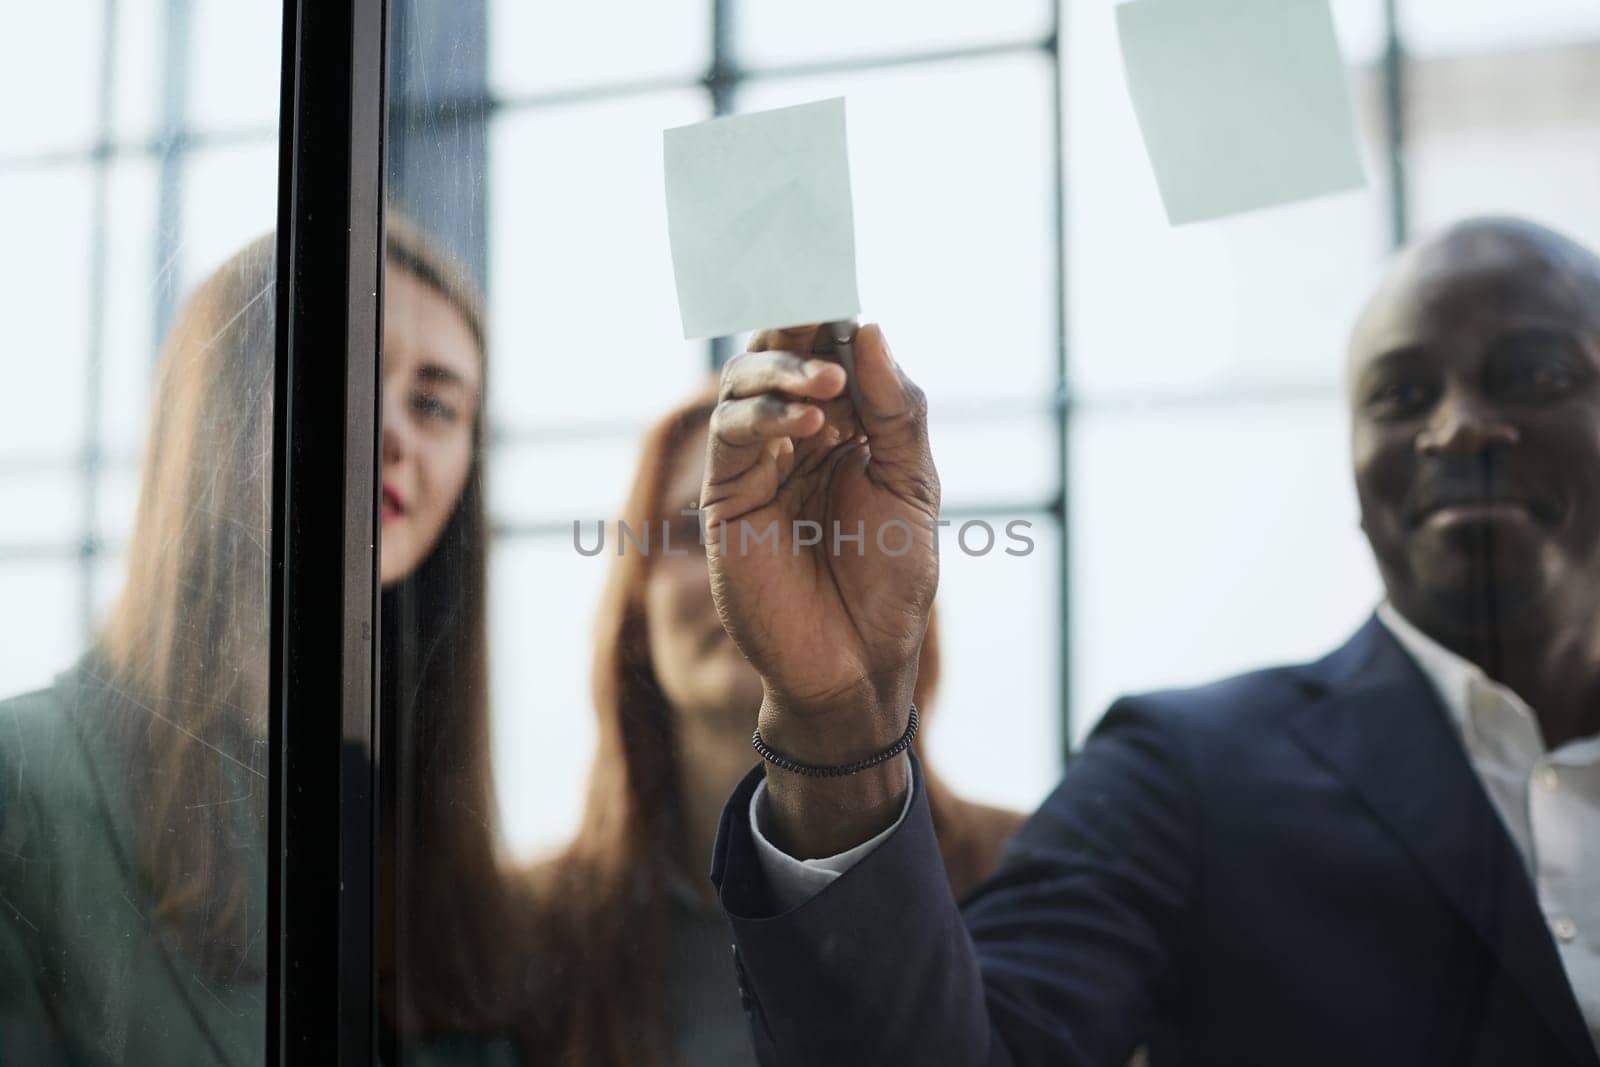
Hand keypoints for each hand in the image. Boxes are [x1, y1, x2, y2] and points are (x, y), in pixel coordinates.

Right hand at [701, 322, 939, 768]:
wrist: (857, 662)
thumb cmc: (891, 579)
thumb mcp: (913, 485)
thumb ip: (893, 409)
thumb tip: (869, 326)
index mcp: (848, 424)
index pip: (832, 345)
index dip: (828, 301)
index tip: (835, 255)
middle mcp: (799, 432)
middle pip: (781, 349)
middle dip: (792, 312)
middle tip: (810, 285)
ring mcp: (759, 461)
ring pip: (746, 381)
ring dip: (784, 371)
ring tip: (827, 389)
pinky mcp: (729, 495)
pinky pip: (732, 434)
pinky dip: (764, 416)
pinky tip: (806, 423)